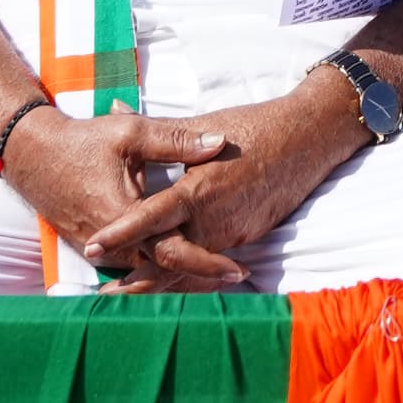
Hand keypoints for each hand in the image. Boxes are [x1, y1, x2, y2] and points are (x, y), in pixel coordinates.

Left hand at [73, 86, 359, 288]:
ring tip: (127, 291)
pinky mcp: (246, 236)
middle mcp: (213, 218)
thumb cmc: (253, 127)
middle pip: (167, 258)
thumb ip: (155, 130)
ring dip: (161, 279)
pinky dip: (189, 268)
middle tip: (104, 295)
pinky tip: (172, 275)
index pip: (150, 218)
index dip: (121, 235)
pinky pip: (211, 257)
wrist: (309, 139)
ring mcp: (232, 232)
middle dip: (136, 279)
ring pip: (190, 264)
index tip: (92, 248)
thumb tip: (113, 108)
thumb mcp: (202, 125)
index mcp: (197, 188)